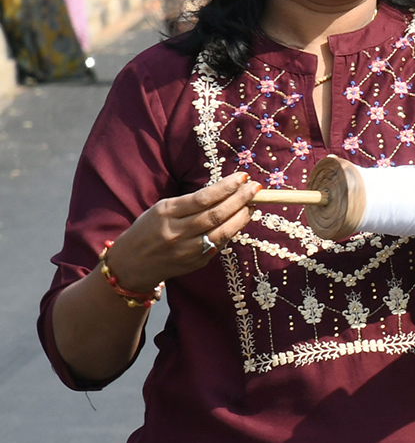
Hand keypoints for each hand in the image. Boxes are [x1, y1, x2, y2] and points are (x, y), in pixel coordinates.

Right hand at [103, 172, 260, 292]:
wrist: (130, 265)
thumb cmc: (147, 230)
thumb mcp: (161, 209)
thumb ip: (190, 202)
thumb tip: (226, 190)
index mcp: (166, 213)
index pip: (202, 198)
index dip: (226, 187)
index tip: (242, 177)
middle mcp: (176, 232)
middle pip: (215, 214)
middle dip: (240, 199)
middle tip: (255, 188)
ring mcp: (186, 250)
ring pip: (221, 232)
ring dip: (242, 216)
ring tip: (253, 203)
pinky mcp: (195, 263)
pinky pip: (219, 244)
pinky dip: (232, 231)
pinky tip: (241, 220)